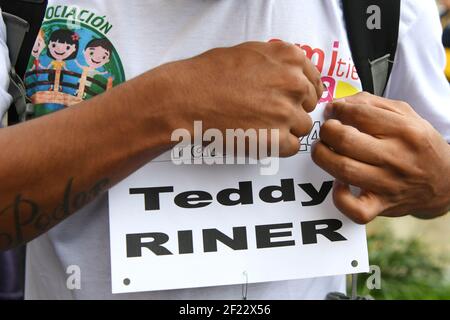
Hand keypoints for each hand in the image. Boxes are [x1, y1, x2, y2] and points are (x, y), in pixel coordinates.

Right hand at [165, 41, 322, 156]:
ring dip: (285, 129)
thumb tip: (293, 73)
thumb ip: (278, 62)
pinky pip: (292, 147)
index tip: (291, 100)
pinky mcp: (276, 138)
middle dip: (292, 110)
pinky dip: (277, 146)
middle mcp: (294, 83)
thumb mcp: (249, 52)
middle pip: (308, 105)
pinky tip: (258, 138)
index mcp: (290, 58)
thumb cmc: (208, 75)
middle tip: (266, 113)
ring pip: (302, 127)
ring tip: (258, 126)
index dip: (301, 94)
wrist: (186, 98)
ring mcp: (286, 112)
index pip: (315, 82)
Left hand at [312, 92, 449, 223]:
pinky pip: (355, 209)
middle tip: (326, 130)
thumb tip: (339, 104)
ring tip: (323, 149)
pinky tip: (338, 184)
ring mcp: (389, 184)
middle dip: (326, 131)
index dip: (337, 110)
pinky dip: (340, 197)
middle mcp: (397, 157)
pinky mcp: (382, 205)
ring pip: (343, 169)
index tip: (332, 111)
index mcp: (406, 130)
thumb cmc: (418, 145)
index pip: (359, 114)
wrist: (445, 182)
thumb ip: (372, 104)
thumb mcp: (407, 116)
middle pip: (345, 140)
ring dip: (322, 156)